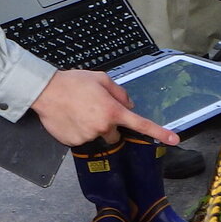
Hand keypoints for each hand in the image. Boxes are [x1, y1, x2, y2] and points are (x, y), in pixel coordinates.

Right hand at [30, 69, 178, 148]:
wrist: (45, 91)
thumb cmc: (73, 82)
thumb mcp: (101, 79)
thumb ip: (119, 93)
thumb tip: (128, 105)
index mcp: (113, 110)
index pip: (141, 124)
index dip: (159, 133)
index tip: (174, 140)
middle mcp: (103, 126)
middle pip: (114, 134)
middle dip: (107, 125)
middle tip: (92, 110)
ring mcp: (88, 136)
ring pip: (97, 137)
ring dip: (91, 128)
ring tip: (77, 112)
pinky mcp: (74, 143)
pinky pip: (82, 140)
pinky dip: (77, 131)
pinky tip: (69, 118)